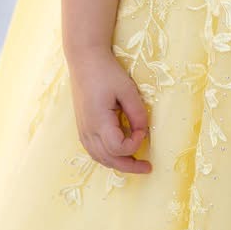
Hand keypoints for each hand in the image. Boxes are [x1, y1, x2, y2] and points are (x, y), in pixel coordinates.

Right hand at [68, 49, 151, 174]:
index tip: (143, 130)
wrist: (84, 61)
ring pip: (100, 158)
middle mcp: (87, 131)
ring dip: (119, 164)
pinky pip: (95, 151)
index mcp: (98, 121)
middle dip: (129, 166)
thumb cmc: (106, 72)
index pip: (117, 148)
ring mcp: (83, 131)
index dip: (134, 144)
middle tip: (148, 167)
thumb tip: (145, 132)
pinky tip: (120, 154)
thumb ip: (137, 113)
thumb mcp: (127, 90)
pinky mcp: (82, 128)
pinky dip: (108, 157)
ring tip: (136, 163)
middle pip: (108, 160)